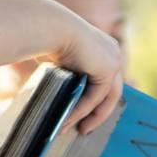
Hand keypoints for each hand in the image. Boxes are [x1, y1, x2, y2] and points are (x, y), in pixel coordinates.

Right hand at [48, 19, 124, 133]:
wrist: (46, 26)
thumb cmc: (43, 39)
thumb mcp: (60, 62)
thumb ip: (70, 78)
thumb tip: (65, 100)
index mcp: (102, 47)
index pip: (104, 80)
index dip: (96, 100)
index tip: (84, 115)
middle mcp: (112, 52)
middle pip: (110, 92)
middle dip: (98, 113)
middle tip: (85, 129)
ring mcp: (113, 59)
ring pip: (106, 97)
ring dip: (92, 116)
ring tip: (78, 130)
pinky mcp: (108, 68)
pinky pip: (97, 96)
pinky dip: (84, 109)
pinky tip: (70, 119)